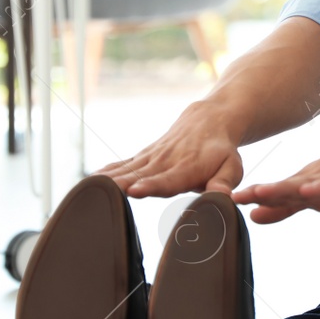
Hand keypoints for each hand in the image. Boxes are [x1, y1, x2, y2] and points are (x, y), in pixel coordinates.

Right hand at [95, 102, 244, 197]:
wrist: (209, 120)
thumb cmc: (222, 151)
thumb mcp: (232, 168)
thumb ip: (224, 183)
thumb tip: (222, 198)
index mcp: (186, 168)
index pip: (167, 179)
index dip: (151, 185)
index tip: (135, 190)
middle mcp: (165, 162)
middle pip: (139, 175)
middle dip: (120, 185)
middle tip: (101, 194)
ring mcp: (151, 158)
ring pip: (126, 169)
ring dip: (107, 180)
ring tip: (87, 189)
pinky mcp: (144, 156)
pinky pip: (122, 164)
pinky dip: (107, 172)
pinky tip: (90, 181)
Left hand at [232, 128, 319, 223]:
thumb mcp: (316, 191)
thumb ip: (287, 206)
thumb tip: (253, 216)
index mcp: (306, 183)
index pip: (274, 193)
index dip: (250, 198)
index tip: (221, 202)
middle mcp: (317, 179)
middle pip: (286, 189)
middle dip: (259, 194)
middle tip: (233, 198)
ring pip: (307, 185)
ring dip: (283, 189)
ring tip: (260, 192)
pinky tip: (309, 190)